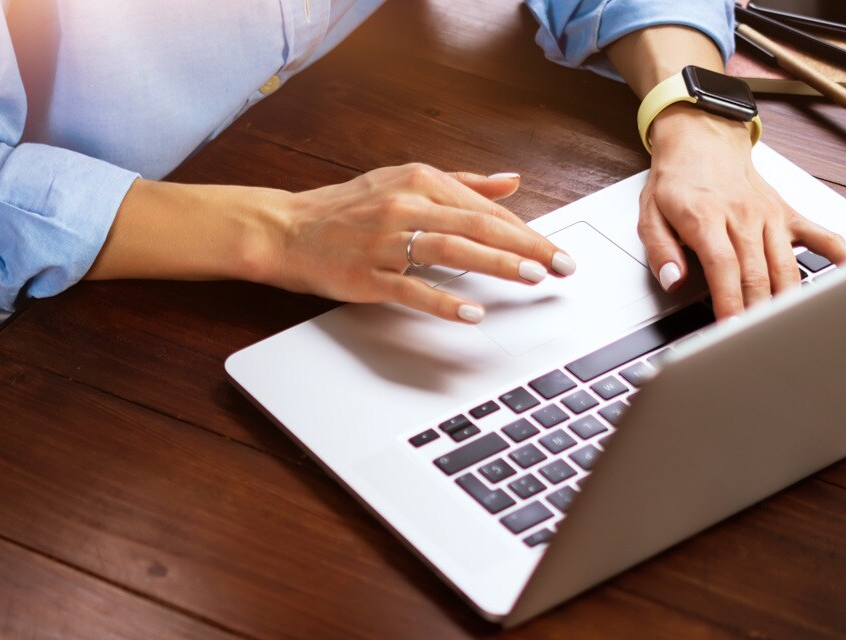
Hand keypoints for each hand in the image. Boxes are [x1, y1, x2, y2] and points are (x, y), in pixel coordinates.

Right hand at [252, 164, 575, 322]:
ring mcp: (384, 241)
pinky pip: (411, 288)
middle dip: (525, 247)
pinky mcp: (367, 274)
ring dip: (496, 265)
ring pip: (451, 251)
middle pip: (477, 226)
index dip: (526, 230)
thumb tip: (511, 181)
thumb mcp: (405, 182)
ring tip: (530, 278)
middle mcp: (405, 206)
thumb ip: (462, 183)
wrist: (286, 229)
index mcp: (419, 181)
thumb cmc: (346, 208)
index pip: (485, 208)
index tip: (555, 250)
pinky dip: (444, 301)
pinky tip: (471, 311)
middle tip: (559, 266)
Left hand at [637, 107, 845, 318]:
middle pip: (758, 274)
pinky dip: (842, 258)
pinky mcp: (788, 215)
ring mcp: (771, 216)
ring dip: (788, 302)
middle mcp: (744, 216)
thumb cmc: (678, 179)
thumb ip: (660, 250)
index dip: (730, 302)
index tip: (731, 330)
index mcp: (707, 217)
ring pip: (787, 266)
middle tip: (757, 343)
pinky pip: (823, 237)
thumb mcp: (650, 213)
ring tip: (789, 332)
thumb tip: (673, 280)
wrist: (703, 139)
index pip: (724, 267)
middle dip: (758, 313)